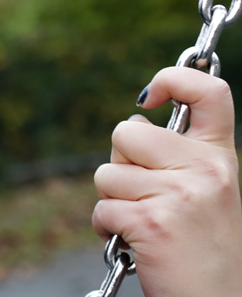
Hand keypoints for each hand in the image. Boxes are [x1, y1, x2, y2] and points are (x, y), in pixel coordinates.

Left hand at [97, 66, 241, 295]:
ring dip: (112, 201)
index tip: (149, 94)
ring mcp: (181, 194)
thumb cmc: (200, 246)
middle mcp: (206, 169)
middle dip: (120, 163)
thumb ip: (174, 156)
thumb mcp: (203, 191)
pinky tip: (136, 243)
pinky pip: (102, 209)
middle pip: (126, 132)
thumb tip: (134, 117)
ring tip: (144, 224)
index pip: (210, 92)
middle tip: (145, 195)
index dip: (175, 77)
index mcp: (222, 156)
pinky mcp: (154, 221)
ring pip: (106, 173)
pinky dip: (107, 229)